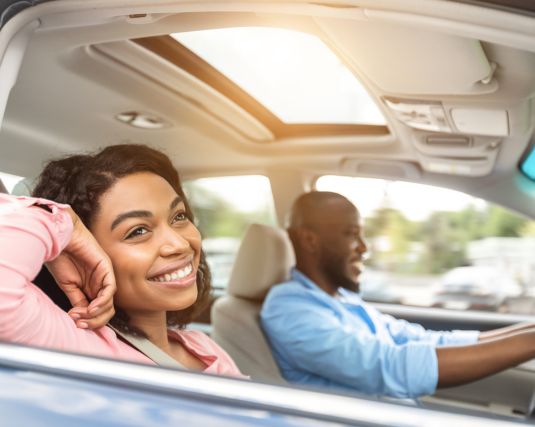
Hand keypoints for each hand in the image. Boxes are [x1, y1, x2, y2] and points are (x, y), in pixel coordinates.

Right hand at [46, 208, 115, 328]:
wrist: (59, 238)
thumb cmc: (61, 256)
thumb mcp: (68, 285)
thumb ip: (77, 300)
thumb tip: (80, 317)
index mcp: (91, 287)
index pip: (98, 311)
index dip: (90, 321)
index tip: (76, 324)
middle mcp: (100, 283)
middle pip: (107, 310)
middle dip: (94, 321)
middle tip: (80, 324)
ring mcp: (105, 276)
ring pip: (110, 302)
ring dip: (97, 314)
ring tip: (83, 316)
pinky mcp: (106, 268)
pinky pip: (110, 289)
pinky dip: (102, 301)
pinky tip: (92, 307)